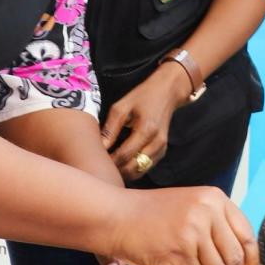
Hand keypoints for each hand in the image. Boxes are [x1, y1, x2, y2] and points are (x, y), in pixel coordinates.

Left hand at [102, 62, 191, 180]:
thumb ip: (110, 128)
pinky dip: (133, 169)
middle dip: (116, 170)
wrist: (167, 92)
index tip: (97, 160)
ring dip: (124, 172)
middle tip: (102, 166)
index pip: (125, 155)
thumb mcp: (121, 107)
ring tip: (111, 166)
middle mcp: (157, 142)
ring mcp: (161, 148)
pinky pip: (146, 167)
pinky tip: (122, 163)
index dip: (110, 161)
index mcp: (146, 129)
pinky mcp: (162, 151)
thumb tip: (100, 147)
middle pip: (133, 167)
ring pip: (140, 171)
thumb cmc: (142, 97)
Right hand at [107, 186, 258, 264]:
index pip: (247, 235)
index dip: (249, 261)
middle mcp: (207, 211)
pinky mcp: (179, 252)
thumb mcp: (191, 207)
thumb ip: (217, 227)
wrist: (116, 216)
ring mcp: (193, 231)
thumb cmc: (153, 216)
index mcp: (214, 198)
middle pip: (236, 258)